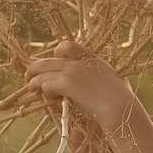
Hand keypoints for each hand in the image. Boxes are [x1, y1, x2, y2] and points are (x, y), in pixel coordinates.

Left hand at [16, 41, 137, 134]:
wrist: (120, 106)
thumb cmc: (122, 99)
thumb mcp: (116, 80)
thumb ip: (107, 78)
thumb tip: (115, 82)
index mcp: (91, 58)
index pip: (67, 46)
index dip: (57, 52)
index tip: (54, 60)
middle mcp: (78, 62)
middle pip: (48, 60)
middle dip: (36, 68)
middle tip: (30, 76)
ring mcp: (71, 71)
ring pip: (42, 72)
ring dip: (34, 80)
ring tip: (31, 87)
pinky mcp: (65, 84)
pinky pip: (46, 84)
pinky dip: (43, 90)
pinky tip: (44, 95)